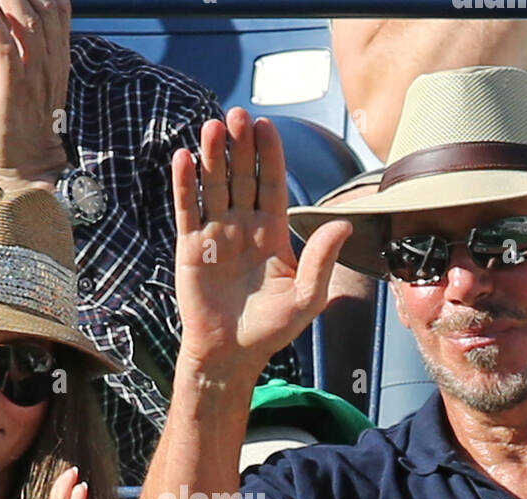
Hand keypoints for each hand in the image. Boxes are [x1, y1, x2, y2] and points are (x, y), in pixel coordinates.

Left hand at [0, 0, 71, 190]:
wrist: (29, 168)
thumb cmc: (26, 126)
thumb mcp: (37, 84)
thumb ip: (35, 54)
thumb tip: (20, 27)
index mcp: (57, 58)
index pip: (59, 7)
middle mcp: (49, 63)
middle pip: (42, 6)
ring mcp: (33, 76)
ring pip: (25, 22)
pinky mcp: (12, 90)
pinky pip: (5, 49)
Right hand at [172, 107, 351, 381]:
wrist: (231, 354)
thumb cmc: (271, 330)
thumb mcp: (306, 297)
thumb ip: (322, 261)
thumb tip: (343, 223)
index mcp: (272, 232)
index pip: (271, 184)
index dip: (269, 155)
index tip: (266, 125)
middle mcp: (243, 226)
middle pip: (241, 176)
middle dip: (240, 146)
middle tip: (237, 115)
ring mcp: (216, 234)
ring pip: (214, 186)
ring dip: (212, 157)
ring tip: (212, 128)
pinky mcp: (191, 247)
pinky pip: (187, 210)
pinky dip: (184, 185)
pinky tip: (183, 158)